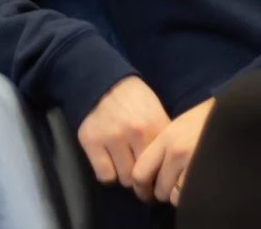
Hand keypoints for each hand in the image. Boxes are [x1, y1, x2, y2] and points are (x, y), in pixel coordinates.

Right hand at [77, 76, 171, 191]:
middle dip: (144, 179)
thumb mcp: (156, 111)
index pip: (163, 163)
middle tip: (142, 177)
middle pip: (144, 175)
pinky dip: (109, 174)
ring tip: (126, 166)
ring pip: (125, 178)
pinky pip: (105, 175)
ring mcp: (111, 137)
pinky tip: (111, 164)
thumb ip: (161, 136)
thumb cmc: (134, 98)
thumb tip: (169, 164)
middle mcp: (134, 131)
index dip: (162, 174)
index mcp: (154, 123)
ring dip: (126, 175)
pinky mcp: (91, 142)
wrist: (104, 81)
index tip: (159, 177)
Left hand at [132, 97, 214, 205]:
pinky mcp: (206, 172)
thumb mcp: (180, 127)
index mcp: (166, 138)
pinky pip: (190, 197)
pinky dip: (192, 196)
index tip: (149, 190)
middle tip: (174, 186)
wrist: (235, 113)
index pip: (140, 174)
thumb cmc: (208, 120)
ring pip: (173, 196)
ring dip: (179, 195)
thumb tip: (151, 173)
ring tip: (189, 183)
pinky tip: (199, 184)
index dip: (142, 187)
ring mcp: (193, 162)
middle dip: (164, 192)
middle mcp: (176, 151)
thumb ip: (163, 149)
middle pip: (158, 189)